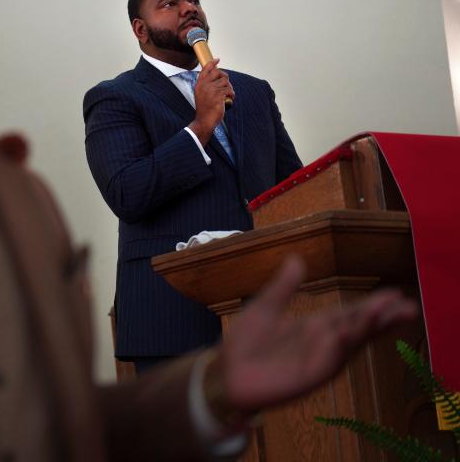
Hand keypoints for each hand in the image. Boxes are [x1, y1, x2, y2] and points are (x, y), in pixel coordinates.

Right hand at [188, 59, 234, 145]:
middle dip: (225, 77)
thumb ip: (206, 86)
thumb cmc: (204, 109)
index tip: (217, 59)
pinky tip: (229, 100)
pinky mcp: (218, 95)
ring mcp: (211, 89)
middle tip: (226, 86)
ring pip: (226, 81)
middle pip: (218, 72)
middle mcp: (204, 85)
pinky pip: (229, 90)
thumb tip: (218, 78)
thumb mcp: (201, 95)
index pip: (205, 69)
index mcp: (199, 84)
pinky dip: (231, 95)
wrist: (204, 121)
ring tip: (227, 96)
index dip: (212, 63)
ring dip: (229, 88)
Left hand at [216, 255, 416, 416]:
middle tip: (408, 306)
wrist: (226, 372)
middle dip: (383, 318)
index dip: (372, 305)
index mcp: (315, 326)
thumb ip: (283, 286)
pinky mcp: (309, 376)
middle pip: (359, 329)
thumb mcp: (265, 307)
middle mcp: (323, 343)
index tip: (396, 294)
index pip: (350, 313)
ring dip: (366, 329)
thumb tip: (297, 259)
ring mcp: (318, 360)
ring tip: (386, 312)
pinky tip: (347, 332)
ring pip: (349, 343)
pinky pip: (328, 360)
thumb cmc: (246, 342)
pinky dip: (339, 346)